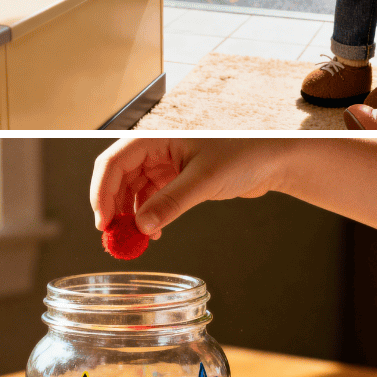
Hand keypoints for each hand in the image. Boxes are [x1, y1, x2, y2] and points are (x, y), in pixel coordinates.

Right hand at [89, 138, 294, 239]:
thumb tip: (142, 226)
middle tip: (113, 237)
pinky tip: (153, 233)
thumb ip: (170, 203)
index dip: (101, 192)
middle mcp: (158, 149)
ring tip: (135, 239)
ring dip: (131, 214)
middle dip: (113, 207)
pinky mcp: (179, 179)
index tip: (103, 222)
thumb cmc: (244, 155)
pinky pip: (152, 198)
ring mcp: (167, 164)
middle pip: (119, 178)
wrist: (274, 160)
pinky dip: (149, 215)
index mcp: (157, 138)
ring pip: (134, 191)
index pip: (113, 162)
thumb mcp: (204, 180)